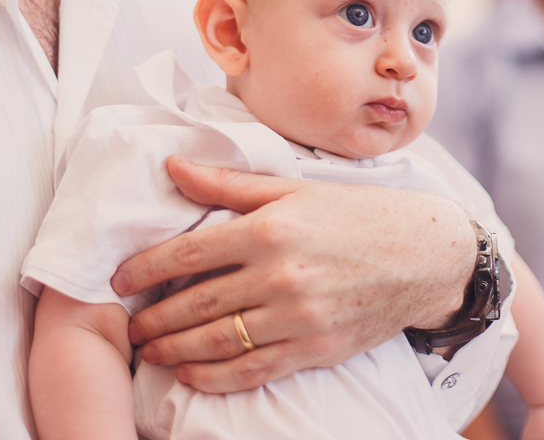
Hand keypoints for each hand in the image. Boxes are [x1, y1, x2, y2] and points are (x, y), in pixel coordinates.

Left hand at [111, 155, 476, 392]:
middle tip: (127, 323)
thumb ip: (229, 183)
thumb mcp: (293, 187)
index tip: (119, 281)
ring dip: (173, 349)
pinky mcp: (314, 349)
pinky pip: (252, 370)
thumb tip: (172, 166)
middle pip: (194, 302)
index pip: (188, 254)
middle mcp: (279, 274)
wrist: (424, 255)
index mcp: (270, 228)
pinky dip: (214, 377)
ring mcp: (297, 316)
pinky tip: (190, 374)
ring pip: (216, 340)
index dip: (145, 270)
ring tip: (148, 350)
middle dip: (152, 317)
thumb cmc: (357, 214)